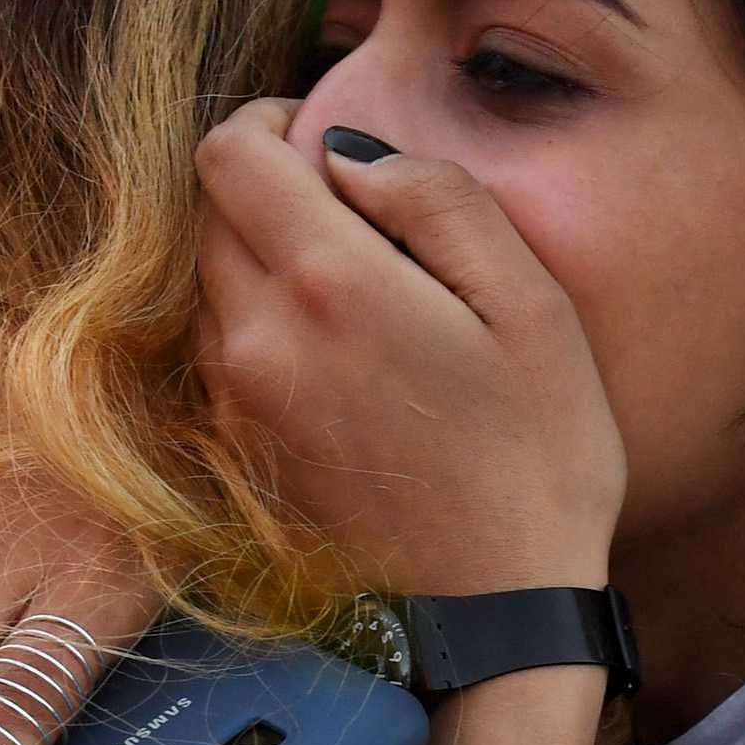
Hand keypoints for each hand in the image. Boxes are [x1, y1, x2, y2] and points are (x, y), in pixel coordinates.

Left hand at [193, 102, 622, 597]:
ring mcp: (236, 402)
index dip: (272, 124)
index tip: (330, 151)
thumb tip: (351, 154)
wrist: (495, 620)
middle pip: (208, 211)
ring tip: (357, 298)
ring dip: (262, 262)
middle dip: (268, 191)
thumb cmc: (537, 459)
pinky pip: (219, 350)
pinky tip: (341, 361)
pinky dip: (261, 327)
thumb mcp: (530, 306)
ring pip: (207, 281)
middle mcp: (257, 338)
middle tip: (357, 224)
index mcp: (328, 285)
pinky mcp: (237, 450)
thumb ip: (437, 200)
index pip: (227, 152)